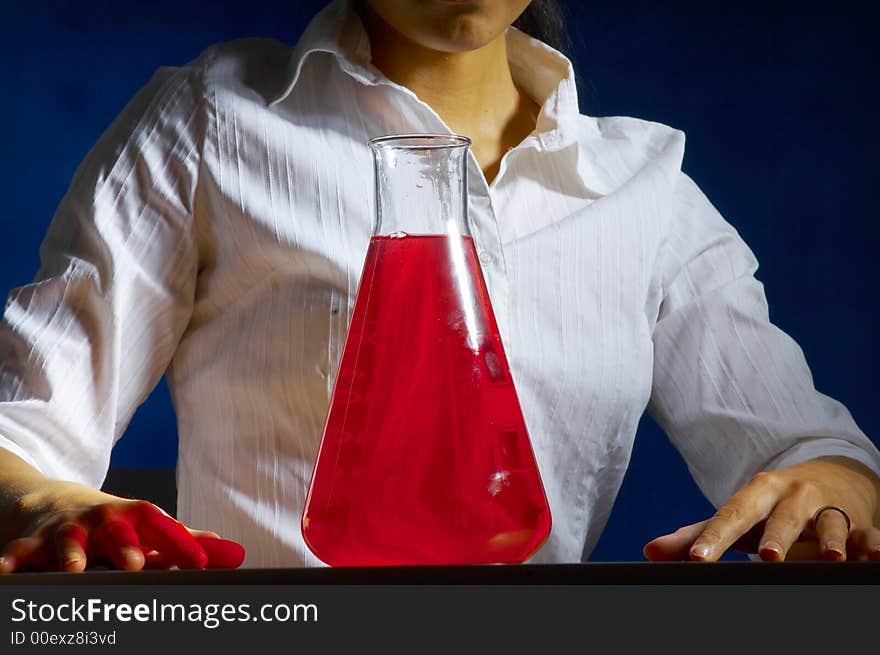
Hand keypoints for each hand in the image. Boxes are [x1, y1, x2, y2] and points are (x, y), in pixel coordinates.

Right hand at [0, 497, 244, 572]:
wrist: (52, 500)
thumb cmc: (109, 521)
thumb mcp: (143, 525)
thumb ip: (181, 538)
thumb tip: (227, 548)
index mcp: (132, 515)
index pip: (160, 524)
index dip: (180, 540)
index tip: (201, 560)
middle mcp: (101, 518)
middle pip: (115, 529)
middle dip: (125, 546)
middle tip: (136, 565)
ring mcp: (65, 528)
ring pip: (68, 540)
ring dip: (70, 555)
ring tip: (73, 571)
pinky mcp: (33, 541)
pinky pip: (21, 552)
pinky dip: (12, 561)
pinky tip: (5, 572)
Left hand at [643, 456, 879, 561]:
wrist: (829, 476)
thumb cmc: (770, 505)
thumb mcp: (739, 514)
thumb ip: (696, 533)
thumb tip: (649, 551)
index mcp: (757, 493)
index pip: (732, 515)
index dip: (715, 538)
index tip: (697, 560)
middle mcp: (793, 496)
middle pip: (783, 517)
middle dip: (777, 536)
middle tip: (768, 556)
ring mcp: (828, 507)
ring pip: (831, 521)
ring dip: (831, 539)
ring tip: (830, 557)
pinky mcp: (859, 520)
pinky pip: (868, 531)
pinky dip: (872, 543)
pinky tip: (873, 554)